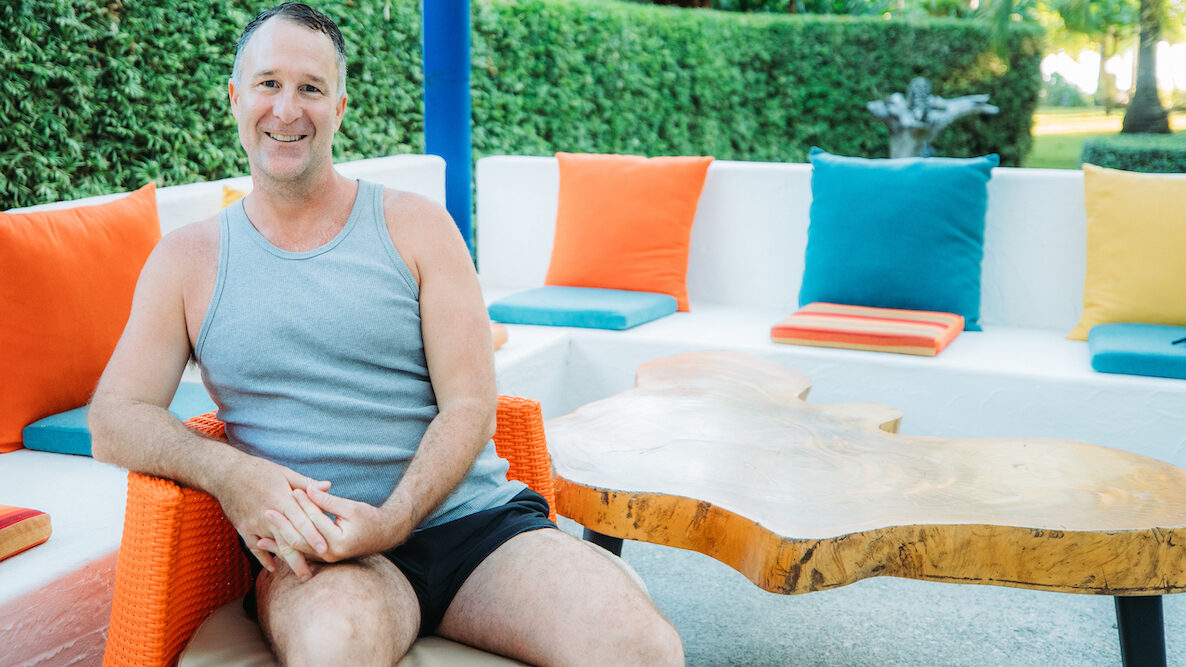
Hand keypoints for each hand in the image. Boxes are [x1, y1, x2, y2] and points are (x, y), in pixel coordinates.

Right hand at [214, 456, 331, 579]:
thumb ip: (306, 483)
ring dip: (286, 561)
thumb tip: (328, 486)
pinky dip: (263, 558)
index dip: (313, 536)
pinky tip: (272, 568)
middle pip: (287, 540)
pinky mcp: (242, 528)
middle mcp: (268, 514)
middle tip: (311, 575)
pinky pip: (253, 547)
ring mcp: (254, 523)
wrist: (226, 472)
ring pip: (273, 546)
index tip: (325, 549)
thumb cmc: (259, 470)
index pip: (301, 521)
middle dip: (300, 559)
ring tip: (299, 574)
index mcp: (282, 499)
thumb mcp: (284, 473)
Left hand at [257, 484, 413, 563]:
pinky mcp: (323, 558)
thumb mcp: (351, 507)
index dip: (302, 505)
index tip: (290, 491)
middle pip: (300, 540)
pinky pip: (302, 553)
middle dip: (282, 526)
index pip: (314, 522)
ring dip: (279, 543)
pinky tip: (273, 547)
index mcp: (337, 541)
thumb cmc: (370, 519)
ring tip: (258, 538)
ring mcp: (326, 559)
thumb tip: (309, 489)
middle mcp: (330, 554)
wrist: (384, 535)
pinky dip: (288, 549)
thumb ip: (328, 500)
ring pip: (298, 550)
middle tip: (266, 512)